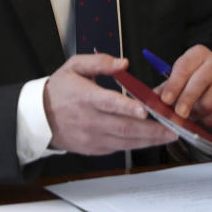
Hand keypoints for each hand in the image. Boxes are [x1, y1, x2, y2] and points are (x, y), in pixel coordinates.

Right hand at [44, 54, 177, 154]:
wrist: (39, 118)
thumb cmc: (60, 89)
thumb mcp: (74, 66)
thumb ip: (100, 62)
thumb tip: (124, 63)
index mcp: (85, 97)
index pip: (108, 103)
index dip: (127, 107)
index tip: (145, 109)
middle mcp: (89, 120)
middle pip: (124, 127)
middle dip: (151, 129)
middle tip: (173, 127)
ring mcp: (92, 138)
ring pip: (125, 141)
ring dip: (149, 139)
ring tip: (170, 135)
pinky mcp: (94, 149)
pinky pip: (119, 147)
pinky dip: (137, 144)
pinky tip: (152, 139)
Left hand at [155, 45, 211, 128]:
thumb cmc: (193, 82)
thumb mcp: (177, 81)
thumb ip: (164, 90)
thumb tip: (147, 101)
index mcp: (198, 54)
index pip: (185, 66)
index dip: (174, 84)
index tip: (166, 100)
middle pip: (201, 81)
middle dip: (188, 99)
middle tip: (178, 113)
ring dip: (199, 112)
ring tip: (192, 115)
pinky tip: (205, 119)